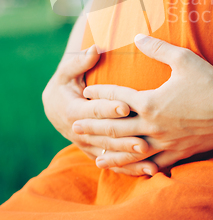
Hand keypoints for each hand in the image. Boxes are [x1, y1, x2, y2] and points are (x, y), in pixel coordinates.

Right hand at [42, 45, 149, 160]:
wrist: (55, 105)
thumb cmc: (66, 81)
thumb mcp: (67, 70)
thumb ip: (80, 61)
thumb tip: (94, 49)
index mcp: (71, 109)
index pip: (93, 110)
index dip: (109, 108)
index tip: (127, 106)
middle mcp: (78, 131)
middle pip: (104, 135)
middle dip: (124, 138)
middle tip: (144, 138)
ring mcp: (87, 144)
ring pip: (109, 153)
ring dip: (128, 156)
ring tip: (149, 154)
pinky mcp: (96, 152)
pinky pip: (113, 163)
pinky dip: (130, 168)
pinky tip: (149, 171)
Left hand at [75, 35, 212, 174]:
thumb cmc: (210, 81)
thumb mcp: (183, 59)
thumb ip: (157, 48)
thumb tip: (136, 35)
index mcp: (151, 101)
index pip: (117, 97)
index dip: (100, 93)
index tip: (86, 91)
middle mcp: (153, 125)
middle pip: (116, 127)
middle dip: (93, 126)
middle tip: (74, 126)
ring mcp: (166, 142)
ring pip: (131, 151)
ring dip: (110, 152)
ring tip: (94, 156)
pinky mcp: (179, 153)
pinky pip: (153, 164)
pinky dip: (138, 168)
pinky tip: (130, 170)